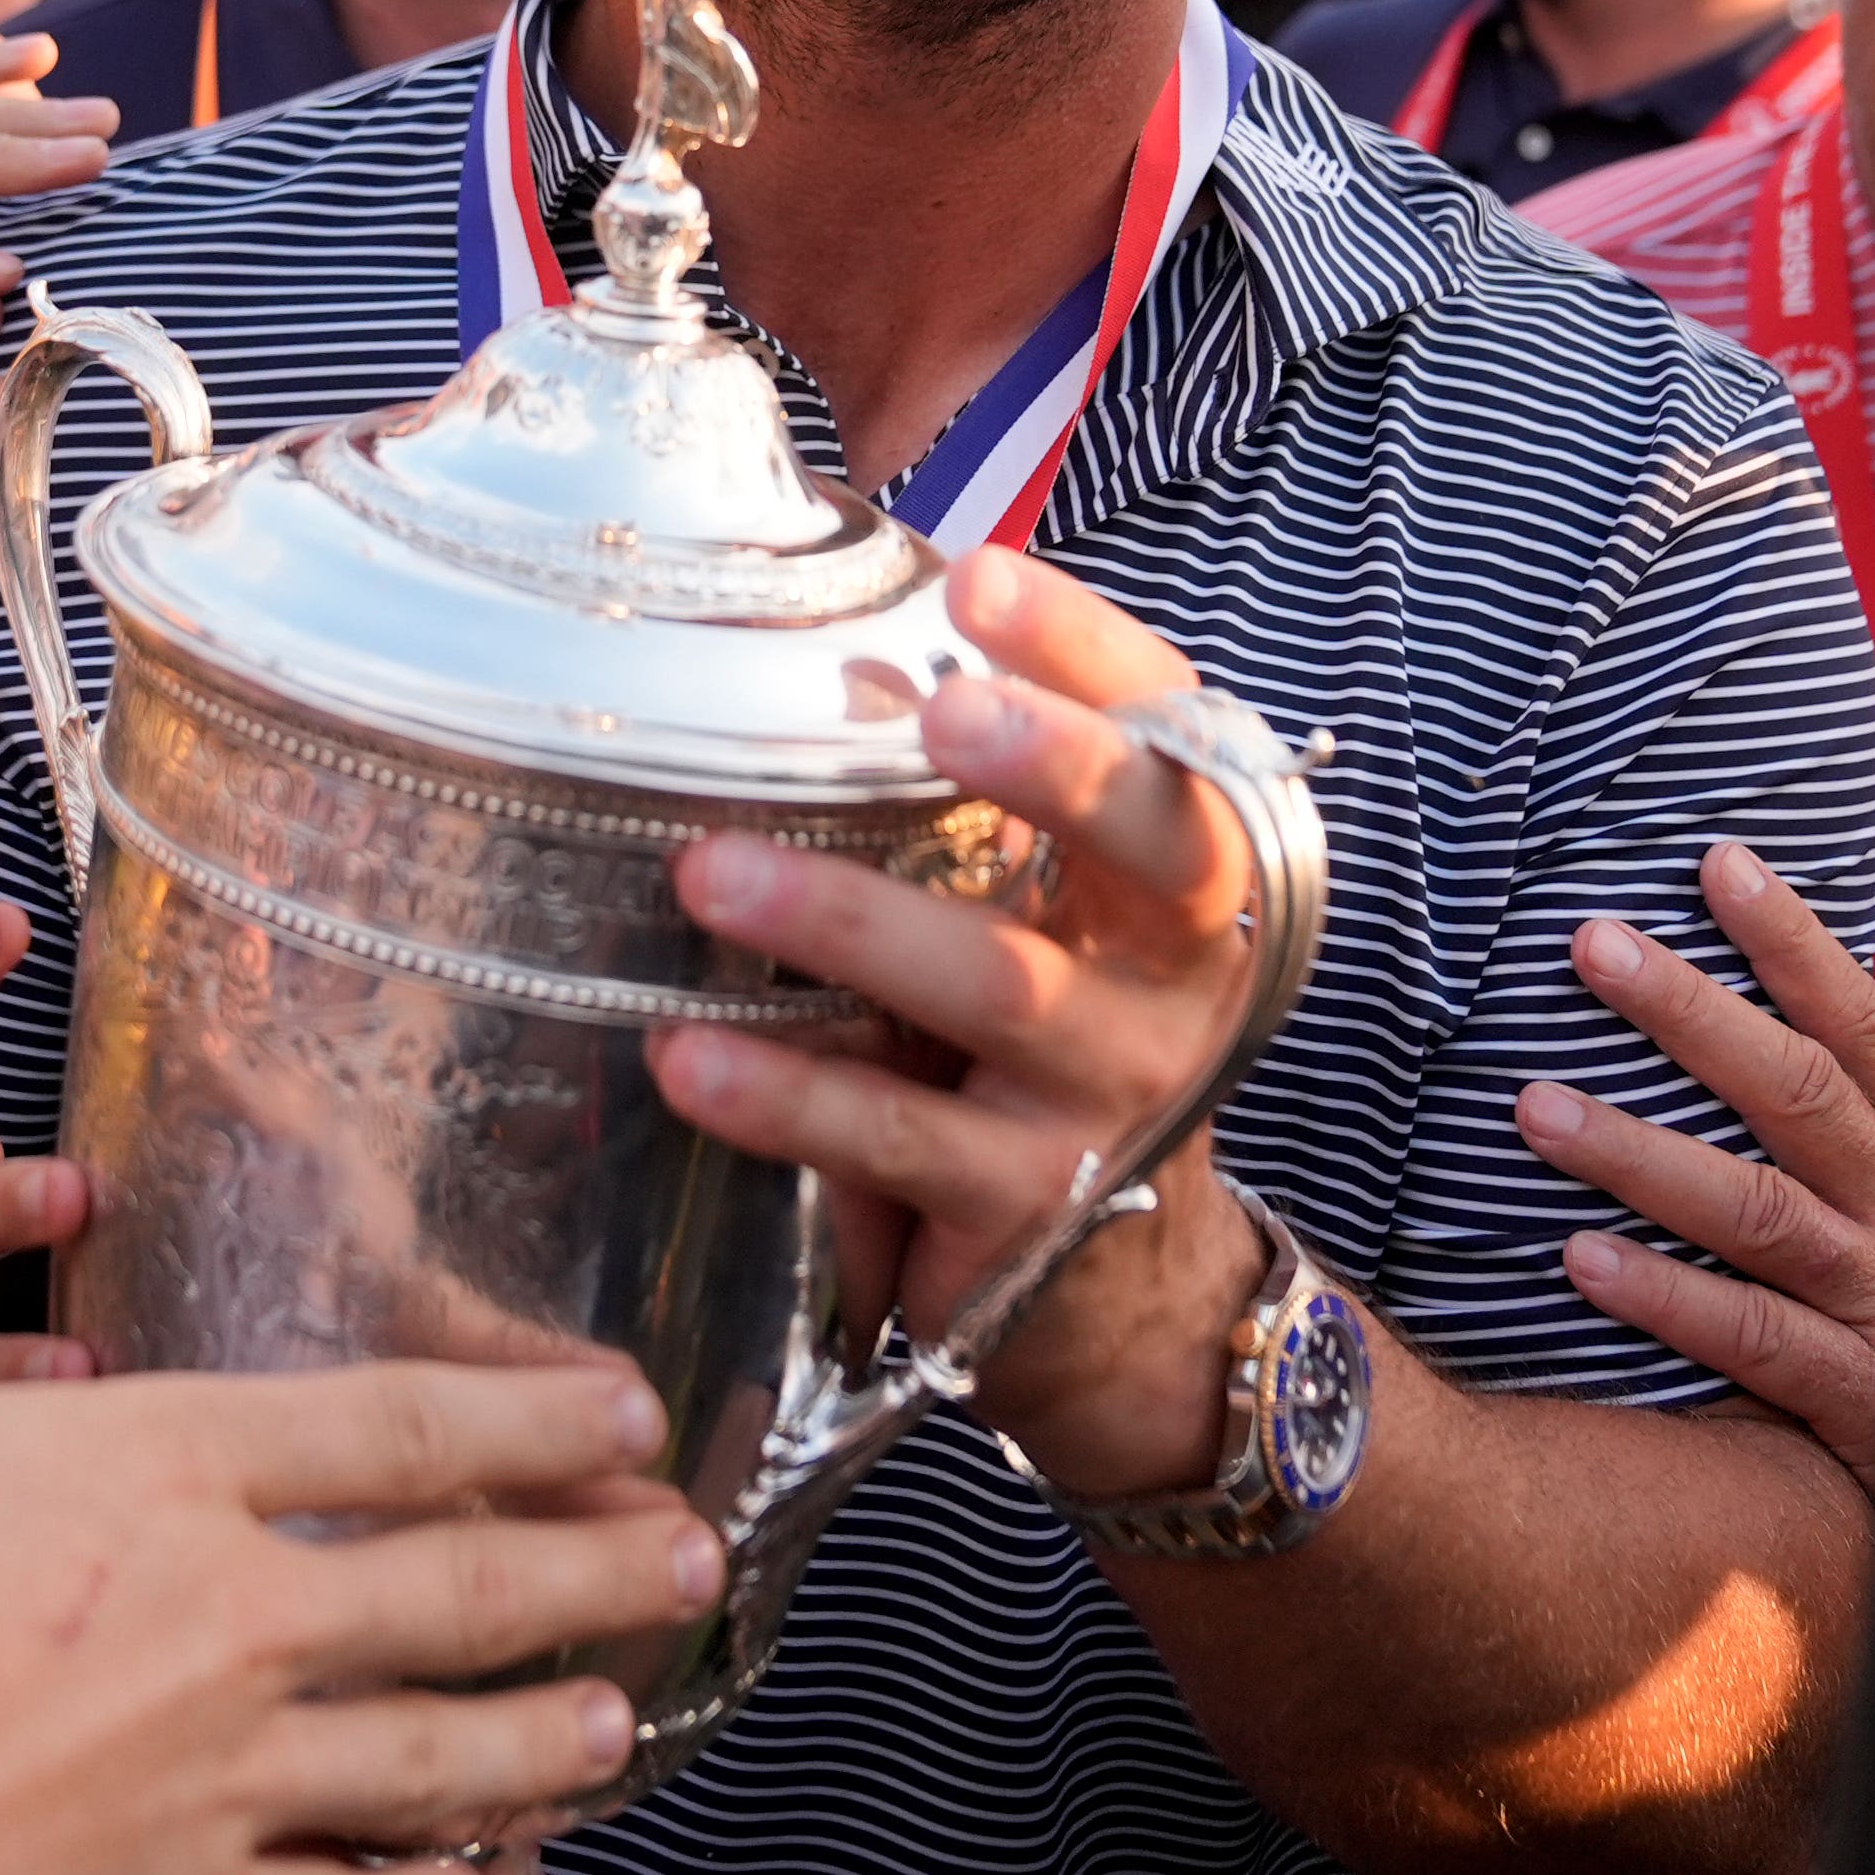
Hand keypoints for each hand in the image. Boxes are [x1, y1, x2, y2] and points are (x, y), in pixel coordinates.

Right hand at [0, 1146, 719, 1874]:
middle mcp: (231, 1624)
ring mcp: (232, 1785)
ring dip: (543, 1742)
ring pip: (443, 1761)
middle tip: (691, 1561)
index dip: (527, 1415)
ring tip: (618, 1729)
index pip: (393, 1425)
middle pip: (463, 1591)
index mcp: (156, 1479)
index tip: (621, 1414)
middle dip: (595, 1569)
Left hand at [643, 546, 1292, 1500]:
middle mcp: (1178, 971)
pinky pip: (897, 1139)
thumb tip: (830, 664)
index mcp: (1185, 872)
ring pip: (995, 989)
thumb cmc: (1049, 1047)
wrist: (1119, 1297)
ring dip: (847, 923)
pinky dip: (788, 1095)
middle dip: (1052, 765)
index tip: (982, 576)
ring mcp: (1114, 1092)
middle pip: (1148, 843)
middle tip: (940, 711)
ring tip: (709, 874)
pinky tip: (688, 1057)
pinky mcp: (1030, 1209)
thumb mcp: (1044, 920)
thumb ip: (971, 806)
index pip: (1168, 729)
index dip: (1085, 651)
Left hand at [1513, 840, 1874, 1499]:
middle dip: (1692, 1013)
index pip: (1862, 1026)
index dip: (1795, 942)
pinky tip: (1580, 1260)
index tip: (1718, 860)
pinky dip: (1667, 1297)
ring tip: (1535, 1108)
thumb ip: (1843, 1134)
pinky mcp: (1858, 1400)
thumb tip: (1734, 1023)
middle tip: (1592, 944)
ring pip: (1756, 1212)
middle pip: (1798, 1094)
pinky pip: (1751, 1339)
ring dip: (1640, 1153)